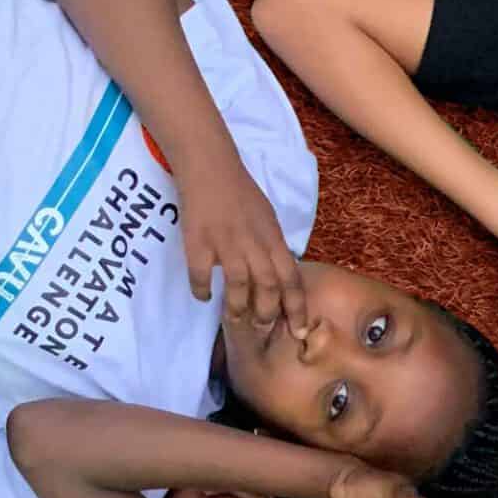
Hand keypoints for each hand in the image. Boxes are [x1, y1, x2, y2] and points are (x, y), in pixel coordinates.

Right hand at [178, 154, 309, 332]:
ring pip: (238, 286)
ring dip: (237, 308)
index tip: (300, 331)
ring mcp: (225, 243)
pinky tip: (203, 296)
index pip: (292, 279)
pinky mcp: (198, 241)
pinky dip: (201, 290)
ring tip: (235, 319)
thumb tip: (281, 277)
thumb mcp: (268, 218)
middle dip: (267, 314)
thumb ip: (273, 247)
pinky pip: (200, 275)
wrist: (209, 166)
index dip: (297, 308)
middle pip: (268, 286)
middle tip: (262, 327)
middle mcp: (253, 243)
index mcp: (272, 238)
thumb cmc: (240, 192)